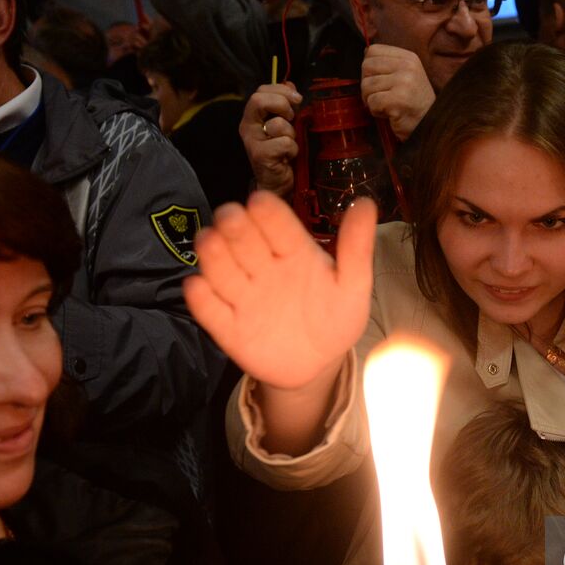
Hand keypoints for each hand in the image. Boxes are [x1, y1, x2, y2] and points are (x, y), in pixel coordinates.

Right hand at [184, 193, 375, 391]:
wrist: (318, 364)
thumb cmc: (334, 317)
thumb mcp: (353, 285)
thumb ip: (357, 247)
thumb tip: (368, 203)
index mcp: (293, 251)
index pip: (279, 226)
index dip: (269, 213)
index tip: (260, 200)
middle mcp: (263, 267)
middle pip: (244, 242)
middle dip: (235, 227)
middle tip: (229, 215)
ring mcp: (243, 296)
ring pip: (222, 270)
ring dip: (213, 255)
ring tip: (209, 240)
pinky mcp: (228, 328)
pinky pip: (211, 312)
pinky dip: (202, 300)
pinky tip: (196, 286)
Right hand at [238, 82, 300, 198]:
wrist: (278, 182)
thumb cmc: (282, 152)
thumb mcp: (286, 124)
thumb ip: (286, 104)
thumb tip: (290, 84)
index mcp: (253, 116)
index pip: (261, 90)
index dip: (281, 90)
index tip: (297, 99)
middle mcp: (248, 126)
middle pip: (259, 99)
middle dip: (282, 104)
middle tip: (291, 118)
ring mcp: (252, 141)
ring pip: (278, 124)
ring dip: (291, 134)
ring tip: (288, 145)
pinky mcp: (260, 155)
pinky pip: (285, 143)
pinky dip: (293, 150)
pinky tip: (288, 157)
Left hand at [361, 44, 435, 139]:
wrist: (428, 124)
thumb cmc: (413, 102)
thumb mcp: (406, 74)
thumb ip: (387, 63)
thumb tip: (365, 52)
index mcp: (408, 57)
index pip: (373, 50)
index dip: (370, 68)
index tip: (381, 80)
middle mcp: (407, 66)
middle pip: (366, 66)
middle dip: (368, 84)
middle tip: (381, 95)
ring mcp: (404, 82)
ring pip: (366, 85)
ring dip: (371, 100)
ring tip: (387, 105)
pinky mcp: (398, 99)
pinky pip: (372, 101)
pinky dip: (376, 111)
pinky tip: (389, 113)